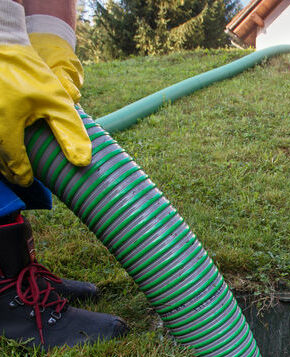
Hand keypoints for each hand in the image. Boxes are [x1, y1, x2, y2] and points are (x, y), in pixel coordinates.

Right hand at [0, 43, 90, 186]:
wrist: (0, 43)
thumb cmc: (29, 72)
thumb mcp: (57, 102)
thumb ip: (69, 132)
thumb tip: (82, 162)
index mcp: (5, 127)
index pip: (13, 163)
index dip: (23, 175)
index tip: (30, 181)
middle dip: (10, 171)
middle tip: (22, 178)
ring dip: (0, 159)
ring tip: (12, 166)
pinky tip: (4, 146)